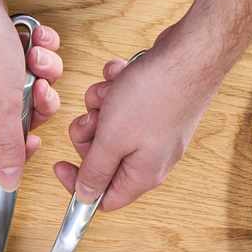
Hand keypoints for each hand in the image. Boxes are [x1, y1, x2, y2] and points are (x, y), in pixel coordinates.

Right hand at [0, 0, 61, 189]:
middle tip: (38, 88)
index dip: (14, 155)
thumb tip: (7, 182)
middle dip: (37, 102)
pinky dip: (35, 50)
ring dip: (41, 72)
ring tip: (34, 57)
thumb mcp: (2, 107)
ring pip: (26, 89)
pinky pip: (25, 62)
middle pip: (16, 122)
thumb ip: (8, 147)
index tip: (34, 139)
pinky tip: (34, 39)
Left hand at [54, 41, 215, 210]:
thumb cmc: (156, 95)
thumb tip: (86, 197)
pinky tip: (123, 76)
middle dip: (89, 132)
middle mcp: (151, 157)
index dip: (79, 185)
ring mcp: (155, 130)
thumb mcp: (112, 140)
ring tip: (112, 90)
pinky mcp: (157, 106)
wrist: (191, 52)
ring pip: (109, 125)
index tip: (61, 164)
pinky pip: (123, 101)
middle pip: (102, 158)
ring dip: (101, 104)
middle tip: (93, 117)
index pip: (105, 199)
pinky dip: (116, 87)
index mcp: (143, 174)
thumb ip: (96, 171)